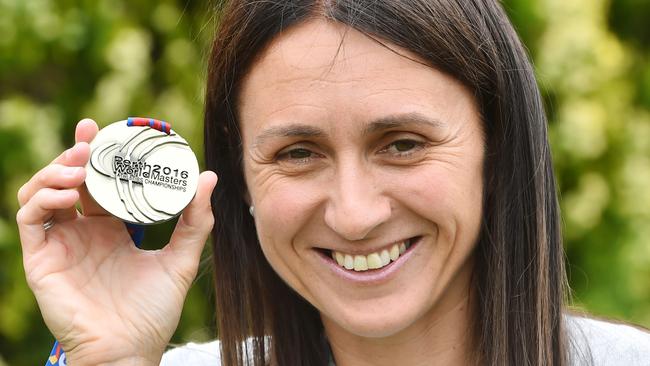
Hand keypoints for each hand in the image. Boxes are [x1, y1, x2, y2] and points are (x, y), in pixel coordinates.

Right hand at [16, 119, 217, 364]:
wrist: (132, 350)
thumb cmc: (154, 311)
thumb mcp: (181, 259)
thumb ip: (196, 221)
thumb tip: (209, 177)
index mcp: (111, 229)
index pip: (100, 183)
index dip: (99, 156)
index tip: (107, 129)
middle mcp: (83, 232)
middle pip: (69, 180)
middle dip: (76, 153)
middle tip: (91, 136)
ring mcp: (60, 245)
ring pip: (42, 192)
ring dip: (56, 171)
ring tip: (80, 164)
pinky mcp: (41, 260)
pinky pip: (30, 220)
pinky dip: (43, 198)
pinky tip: (68, 192)